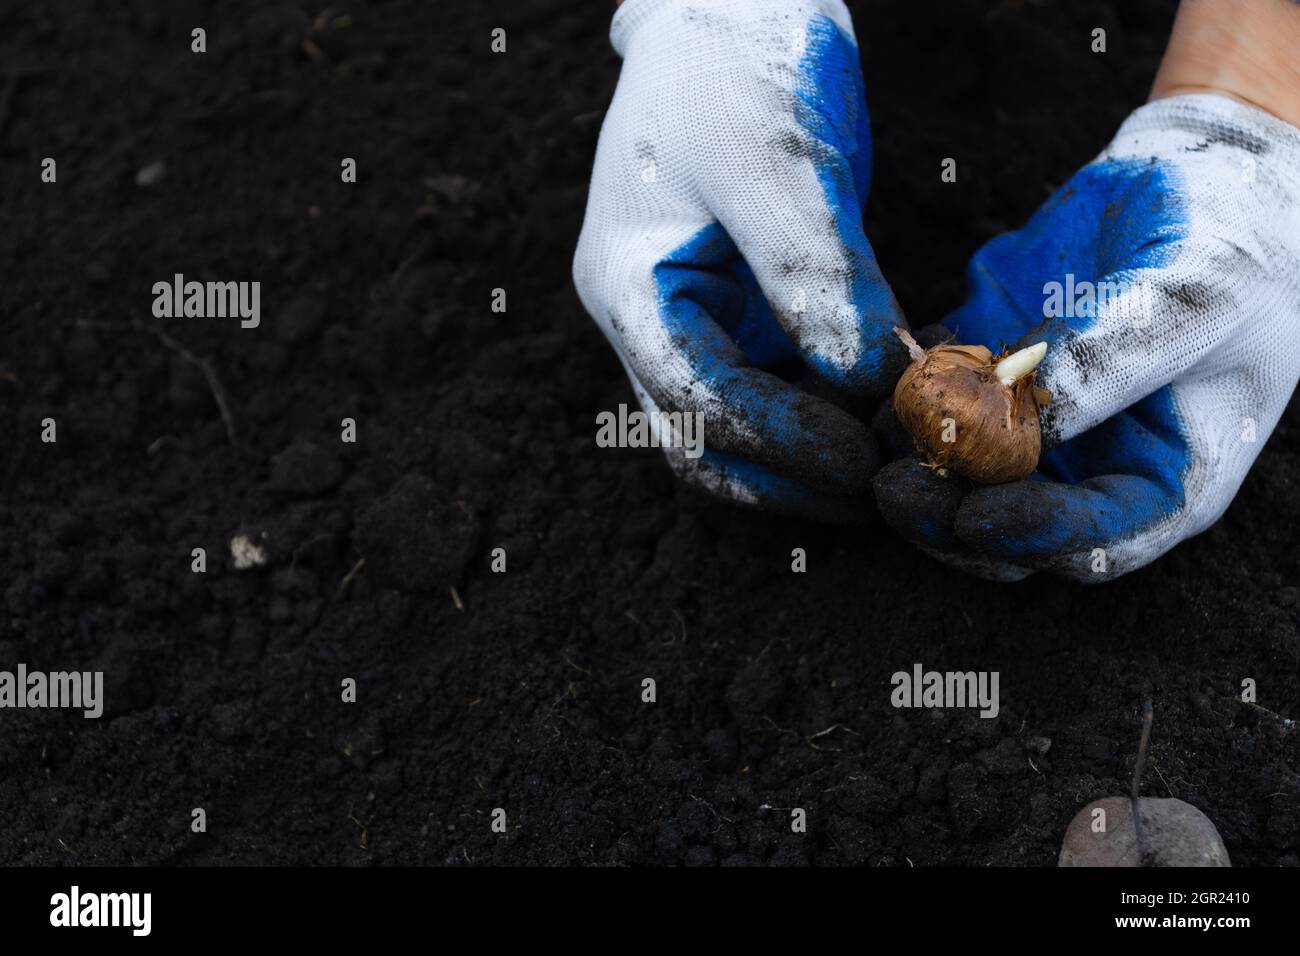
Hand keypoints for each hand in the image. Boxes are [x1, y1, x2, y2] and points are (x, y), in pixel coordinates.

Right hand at [574, 0, 903, 521]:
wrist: (739, 5)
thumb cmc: (739, 65)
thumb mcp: (776, 161)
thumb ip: (817, 279)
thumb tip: (872, 386)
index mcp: (626, 285)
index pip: (695, 398)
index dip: (779, 440)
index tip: (864, 460)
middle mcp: (651, 319)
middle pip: (706, 440)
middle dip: (789, 476)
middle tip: (883, 490)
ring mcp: (698, 318)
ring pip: (743, 430)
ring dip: (812, 458)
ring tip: (894, 463)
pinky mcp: (747, 310)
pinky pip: (783, 387)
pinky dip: (832, 412)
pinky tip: (891, 412)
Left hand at [875, 93, 1299, 579]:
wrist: (1194, 171)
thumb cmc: (1230, 237)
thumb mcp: (1197, 292)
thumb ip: (1118, 359)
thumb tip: (1038, 423)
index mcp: (1168, 474)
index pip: (1098, 543)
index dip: (1034, 537)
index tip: (972, 516)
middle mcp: (1095, 464)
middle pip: (1011, 529)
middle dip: (949, 517)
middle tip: (894, 489)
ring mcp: (1035, 424)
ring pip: (959, 477)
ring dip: (916, 463)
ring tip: (881, 430)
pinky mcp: (989, 376)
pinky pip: (936, 407)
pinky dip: (908, 403)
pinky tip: (884, 384)